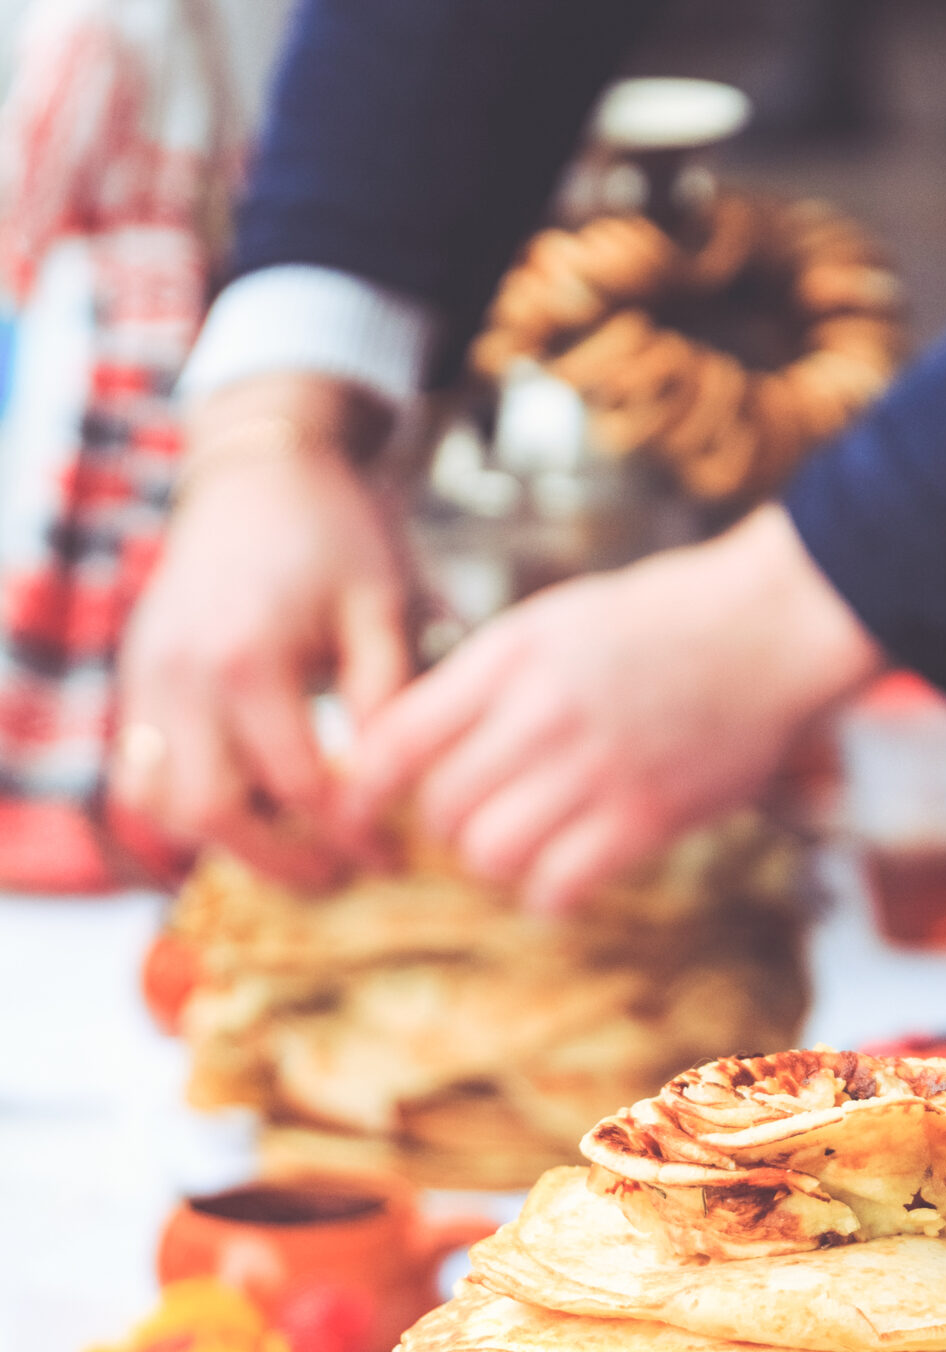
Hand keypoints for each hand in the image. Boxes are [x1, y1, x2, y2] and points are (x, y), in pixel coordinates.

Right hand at [112, 376, 410, 887]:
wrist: (260, 469)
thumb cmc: (335, 533)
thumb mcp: (382, 606)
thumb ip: (385, 699)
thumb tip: (394, 790)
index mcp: (249, 656)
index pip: (298, 786)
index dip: (350, 834)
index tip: (392, 853)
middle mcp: (183, 674)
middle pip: (213, 813)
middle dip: (281, 860)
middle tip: (340, 874)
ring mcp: (147, 677)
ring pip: (164, 805)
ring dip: (227, 840)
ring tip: (295, 848)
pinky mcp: (137, 679)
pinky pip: (142, 774)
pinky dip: (188, 807)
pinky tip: (250, 810)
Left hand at [343, 503, 883, 907]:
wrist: (771, 626)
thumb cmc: (667, 620)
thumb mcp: (558, 621)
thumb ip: (490, 677)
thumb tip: (418, 742)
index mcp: (511, 655)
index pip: (398, 737)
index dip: (365, 787)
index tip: (359, 810)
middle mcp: (541, 711)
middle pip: (441, 806)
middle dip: (446, 826)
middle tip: (474, 821)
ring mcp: (594, 768)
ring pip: (490, 853)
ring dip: (496, 862)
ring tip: (523, 847)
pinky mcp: (646, 817)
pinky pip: (558, 887)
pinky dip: (548, 895)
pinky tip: (564, 877)